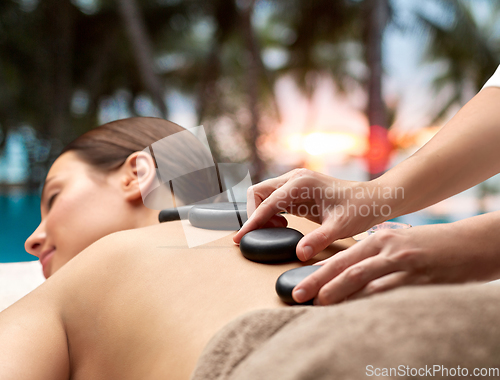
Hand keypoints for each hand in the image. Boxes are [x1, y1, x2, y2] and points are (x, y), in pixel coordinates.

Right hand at [233, 168, 385, 260]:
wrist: (375, 198)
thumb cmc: (360, 209)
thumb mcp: (340, 227)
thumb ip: (319, 239)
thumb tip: (299, 254)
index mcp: (300, 184)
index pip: (265, 203)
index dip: (251, 222)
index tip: (239, 238)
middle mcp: (294, 178)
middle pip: (257, 193)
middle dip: (254, 214)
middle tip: (265, 234)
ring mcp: (295, 182)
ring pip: (264, 195)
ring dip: (263, 213)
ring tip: (278, 230)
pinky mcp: (298, 190)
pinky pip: (274, 199)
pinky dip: (271, 212)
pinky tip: (284, 225)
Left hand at [292, 223, 496, 304]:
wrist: (473, 243)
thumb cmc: (434, 246)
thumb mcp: (401, 245)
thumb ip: (378, 258)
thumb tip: (355, 277)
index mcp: (381, 239)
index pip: (343, 257)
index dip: (319, 271)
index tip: (300, 283)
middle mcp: (387, 247)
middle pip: (346, 265)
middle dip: (319, 281)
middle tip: (298, 294)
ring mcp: (403, 261)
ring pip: (363, 276)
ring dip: (339, 291)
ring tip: (319, 303)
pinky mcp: (420, 275)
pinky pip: (390, 290)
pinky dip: (370, 301)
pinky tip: (356, 311)